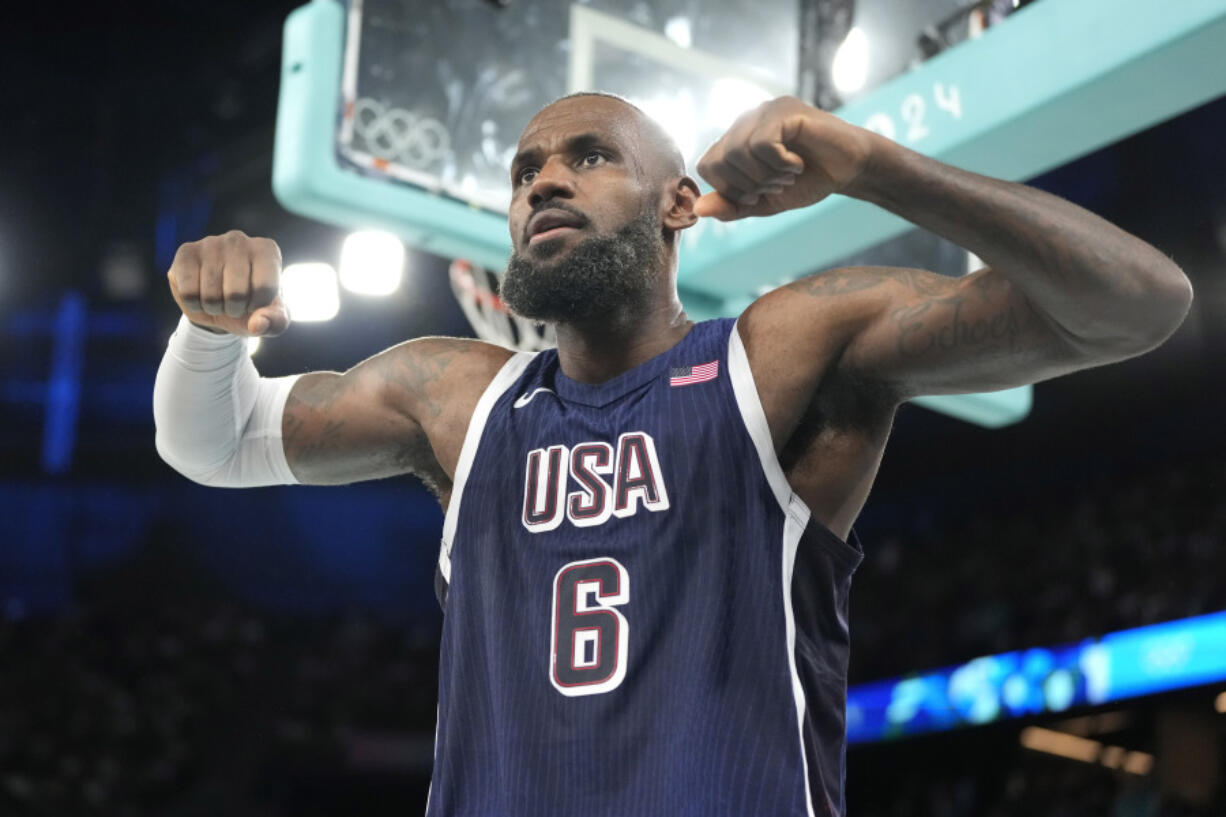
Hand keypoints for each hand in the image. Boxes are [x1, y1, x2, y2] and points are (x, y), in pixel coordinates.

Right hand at [167, 230, 289, 336]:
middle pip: (236, 293)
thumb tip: (258, 325)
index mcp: (267, 251)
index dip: (257, 306)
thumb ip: (275, 322)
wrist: (220, 301)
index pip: (265, 288)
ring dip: (214, 307)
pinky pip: (188, 292)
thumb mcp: (271, 318)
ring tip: (218, 297)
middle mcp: (239, 240)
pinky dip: (194, 304)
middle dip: (234, 309)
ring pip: (211, 295)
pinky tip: (200, 293)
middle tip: (233, 301)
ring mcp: (211, 243)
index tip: (255, 301)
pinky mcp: (186, 252)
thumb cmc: (250, 305)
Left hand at [694, 96, 876, 220]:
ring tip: (788, 175)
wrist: (849, 169)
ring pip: (737, 151)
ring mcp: (764, 111)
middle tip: (776, 185)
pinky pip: (762, 142)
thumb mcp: (764, 202)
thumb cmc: (807, 181)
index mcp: (735, 139)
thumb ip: (732, 206)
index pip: (707, 165)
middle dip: (747, 185)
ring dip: (765, 175)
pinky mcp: (784, 110)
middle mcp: (745, 121)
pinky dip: (779, 163)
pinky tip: (797, 164)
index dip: (729, 188)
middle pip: (719, 160)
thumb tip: (698, 210)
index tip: (757, 194)